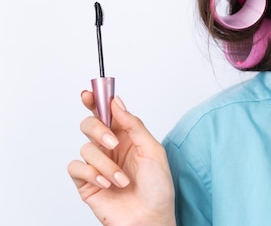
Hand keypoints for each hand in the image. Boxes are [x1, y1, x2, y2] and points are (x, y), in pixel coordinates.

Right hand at [67, 92, 175, 225]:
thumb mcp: (152, 150)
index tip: (89, 93)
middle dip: (98, 130)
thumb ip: (133, 125)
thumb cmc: (158, 187)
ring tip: (121, 179)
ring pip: (86, 149)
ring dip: (106, 165)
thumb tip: (116, 103)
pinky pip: (76, 168)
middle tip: (112, 142)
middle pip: (90, 125)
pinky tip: (106, 183)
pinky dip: (92, 174)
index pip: (107, 113)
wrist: (150, 218)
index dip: (96, 101)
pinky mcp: (86, 182)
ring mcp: (97, 164)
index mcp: (127, 136)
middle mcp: (110, 148)